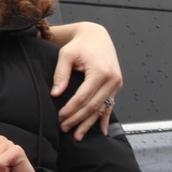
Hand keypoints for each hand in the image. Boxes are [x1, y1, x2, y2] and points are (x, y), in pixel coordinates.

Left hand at [49, 22, 121, 139]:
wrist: (96, 36)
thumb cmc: (80, 44)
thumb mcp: (66, 55)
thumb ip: (61, 75)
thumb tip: (55, 94)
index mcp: (100, 72)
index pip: (83, 98)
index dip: (70, 110)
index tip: (59, 118)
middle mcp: (112, 79)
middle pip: (93, 106)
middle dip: (78, 120)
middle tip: (64, 128)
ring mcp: (116, 83)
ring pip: (102, 108)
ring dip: (89, 123)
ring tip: (78, 135)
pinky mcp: (116, 86)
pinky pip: (110, 105)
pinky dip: (104, 119)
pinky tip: (101, 131)